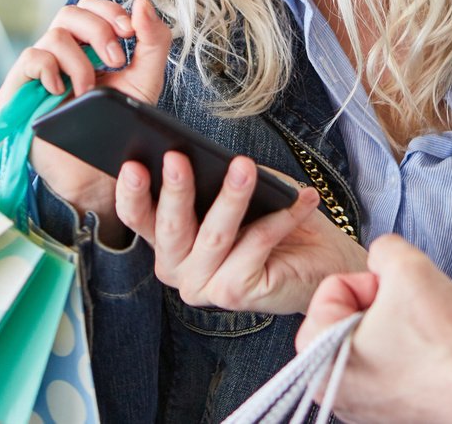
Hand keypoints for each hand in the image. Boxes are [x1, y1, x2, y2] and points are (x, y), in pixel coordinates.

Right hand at [0, 0, 169, 228]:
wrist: (94, 172)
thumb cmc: (115, 124)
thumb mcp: (145, 81)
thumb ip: (153, 42)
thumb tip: (142, 2)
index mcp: (86, 46)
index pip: (90, 7)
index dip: (109, 11)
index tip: (130, 31)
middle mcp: (59, 52)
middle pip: (70, 13)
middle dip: (99, 30)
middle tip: (116, 60)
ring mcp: (37, 70)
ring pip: (54, 36)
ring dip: (80, 61)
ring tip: (89, 90)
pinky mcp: (17, 90)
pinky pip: (30, 59)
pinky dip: (50, 68)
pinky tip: (62, 90)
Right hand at [115, 152, 366, 314]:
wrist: (319, 258)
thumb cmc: (271, 217)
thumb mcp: (236, 191)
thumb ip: (215, 181)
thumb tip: (205, 158)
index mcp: (167, 240)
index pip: (138, 216)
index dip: (131, 193)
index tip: (132, 165)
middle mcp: (176, 268)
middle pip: (170, 227)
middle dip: (174, 190)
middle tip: (177, 157)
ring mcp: (204, 286)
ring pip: (214, 235)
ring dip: (231, 197)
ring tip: (245, 166)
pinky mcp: (235, 293)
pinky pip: (256, 244)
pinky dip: (280, 217)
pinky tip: (300, 197)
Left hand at [297, 235, 451, 423]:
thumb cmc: (445, 348)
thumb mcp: (409, 267)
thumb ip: (384, 248)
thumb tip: (381, 255)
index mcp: (319, 356)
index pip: (334, 287)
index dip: (374, 281)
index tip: (398, 297)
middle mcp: (331, 388)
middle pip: (349, 314)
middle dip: (382, 305)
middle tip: (411, 314)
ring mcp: (356, 405)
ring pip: (369, 339)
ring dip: (394, 329)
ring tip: (421, 338)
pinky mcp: (383, 414)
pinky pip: (385, 366)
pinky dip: (405, 355)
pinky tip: (426, 358)